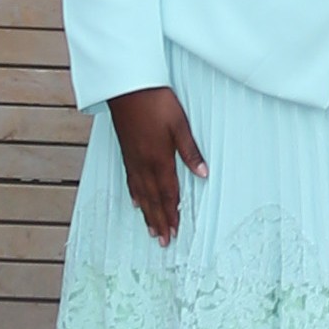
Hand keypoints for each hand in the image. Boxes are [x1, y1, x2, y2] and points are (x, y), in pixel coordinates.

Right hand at [108, 86, 203, 244]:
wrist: (127, 87)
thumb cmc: (156, 102)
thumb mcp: (180, 124)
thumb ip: (190, 151)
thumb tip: (203, 174)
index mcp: (160, 158)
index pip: (168, 192)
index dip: (172, 213)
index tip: (175, 231)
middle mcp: (144, 163)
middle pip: (153, 198)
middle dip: (160, 221)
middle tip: (163, 242)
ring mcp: (133, 158)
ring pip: (141, 193)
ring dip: (147, 213)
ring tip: (151, 230)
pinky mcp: (126, 151)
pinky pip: (131, 180)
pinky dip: (134, 194)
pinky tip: (136, 203)